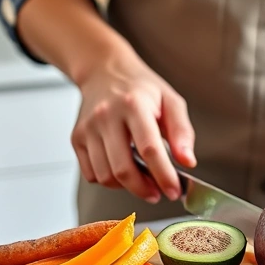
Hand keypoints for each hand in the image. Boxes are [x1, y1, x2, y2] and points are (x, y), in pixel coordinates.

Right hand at [72, 47, 195, 202]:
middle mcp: (106, 116)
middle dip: (144, 189)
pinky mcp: (77, 138)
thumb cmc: (140, 88)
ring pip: (106, 176)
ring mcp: (88, 128)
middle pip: (123, 168)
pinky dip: (109, 180)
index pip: (149, 149)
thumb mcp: (171, 101)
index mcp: (133, 105)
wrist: (104, 71)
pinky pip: (91, 174)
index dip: (163, 175)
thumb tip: (187, 161)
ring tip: (142, 180)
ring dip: (127, 187)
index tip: (174, 190)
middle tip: (158, 192)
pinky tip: (122, 170)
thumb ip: (182, 132)